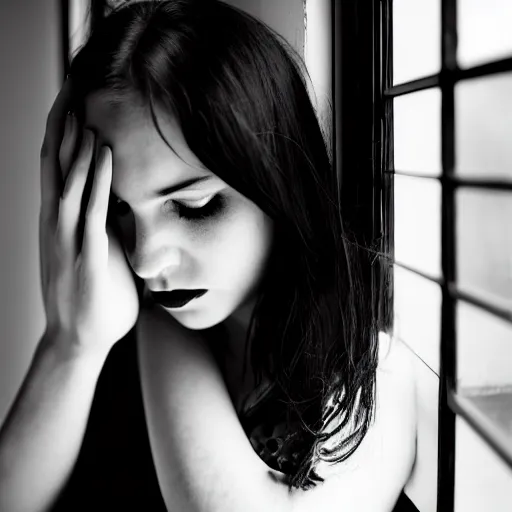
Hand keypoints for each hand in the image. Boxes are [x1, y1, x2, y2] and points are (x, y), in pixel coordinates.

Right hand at [39, 77, 138, 357]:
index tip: (72, 101)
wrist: (80, 340)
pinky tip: (103, 153)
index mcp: (62, 222)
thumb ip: (106, 227)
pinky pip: (90, 210)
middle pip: (55, 164)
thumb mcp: (99, 253)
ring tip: (83, 106)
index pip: (58, 168)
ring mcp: (68, 239)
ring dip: (76, 143)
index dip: (62, 133)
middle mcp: (58, 224)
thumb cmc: (94, 297)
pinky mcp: (86, 256)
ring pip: (68, 180)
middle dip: (62, 124)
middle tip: (71, 85)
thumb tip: (125, 206)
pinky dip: (96, 180)